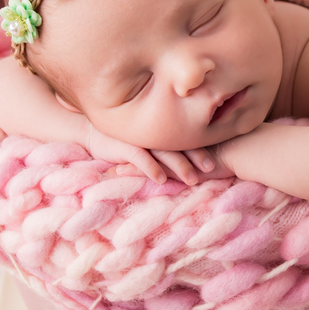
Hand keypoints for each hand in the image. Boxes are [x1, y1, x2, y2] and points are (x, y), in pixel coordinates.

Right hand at [85, 125, 218, 184]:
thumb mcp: (148, 140)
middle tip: (211, 168)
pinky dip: (151, 168)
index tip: (216, 159)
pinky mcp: (124, 145)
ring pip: (163, 152)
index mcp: (162, 129)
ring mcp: (140, 138)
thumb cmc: (125, 138)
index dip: (202, 147)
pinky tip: (161, 180)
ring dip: (178, 166)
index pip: (186, 138)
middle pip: (180, 144)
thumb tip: (193, 160)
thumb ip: (166, 145)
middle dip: (196, 156)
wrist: (92, 132)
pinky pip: (140, 157)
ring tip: (191, 179)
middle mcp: (154, 132)